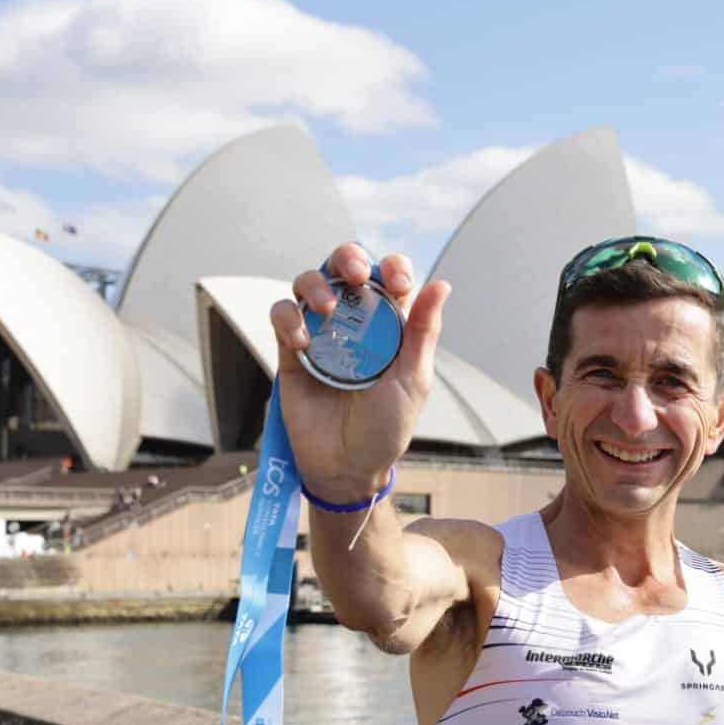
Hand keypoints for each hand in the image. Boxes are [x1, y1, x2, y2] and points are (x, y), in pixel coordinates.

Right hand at [269, 243, 449, 499]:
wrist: (347, 467)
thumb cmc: (385, 427)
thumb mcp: (413, 380)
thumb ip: (422, 333)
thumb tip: (442, 285)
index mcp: (389, 323)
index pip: (389, 277)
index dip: (394, 267)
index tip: (399, 286)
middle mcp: (354, 320)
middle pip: (344, 267)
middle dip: (349, 258)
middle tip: (358, 276)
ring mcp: (320, 332)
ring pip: (308, 283)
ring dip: (316, 284)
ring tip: (328, 311)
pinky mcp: (291, 351)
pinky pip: (281, 315)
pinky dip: (288, 318)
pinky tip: (302, 341)